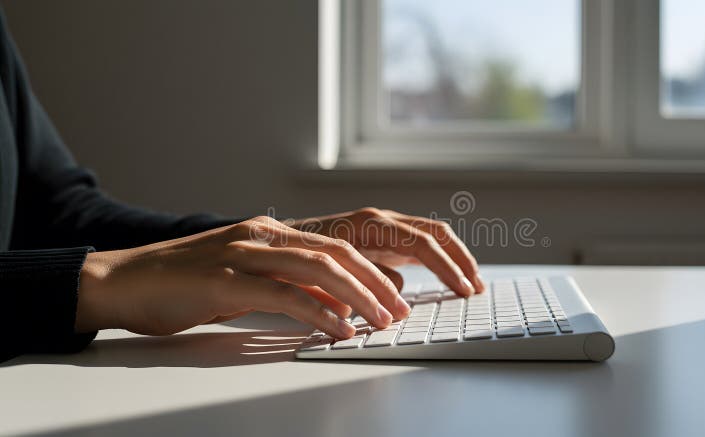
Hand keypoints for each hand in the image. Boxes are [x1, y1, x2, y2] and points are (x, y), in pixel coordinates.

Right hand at [76, 216, 410, 338]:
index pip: (342, 241)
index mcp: (274, 233)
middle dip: (378, 281)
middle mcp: (264, 234)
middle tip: (402, 310)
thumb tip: (345, 302)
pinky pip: (281, 294)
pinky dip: (317, 312)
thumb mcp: (253, 282)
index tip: (404, 292)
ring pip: (317, 266)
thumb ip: (297, 286)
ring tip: (383, 319)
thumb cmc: (190, 285)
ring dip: (358, 295)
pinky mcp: (222, 279)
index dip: (379, 264)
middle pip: (339, 251)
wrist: (125, 281)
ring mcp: (243, 253)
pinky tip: (339, 329)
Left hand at [287, 207, 484, 296]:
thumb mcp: (327, 270)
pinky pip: (419, 244)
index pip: (421, 243)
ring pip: (431, 236)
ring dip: (454, 258)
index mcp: (369, 225)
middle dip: (460, 259)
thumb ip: (362, 280)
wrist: (273, 243)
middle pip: (435, 233)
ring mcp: (383, 228)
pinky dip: (439, 260)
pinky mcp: (382, 239)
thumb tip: (396, 299)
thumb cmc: (296, 257)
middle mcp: (380, 221)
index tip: (463, 290)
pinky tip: (449, 279)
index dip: (446, 267)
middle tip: (477, 287)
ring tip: (472, 283)